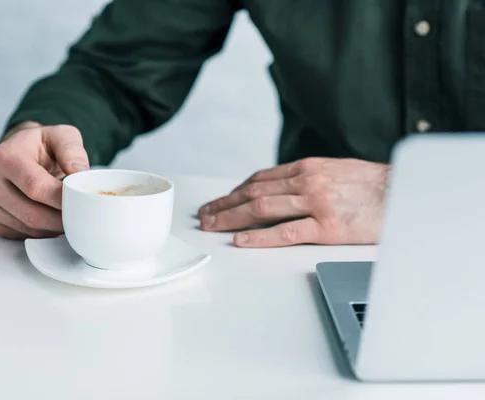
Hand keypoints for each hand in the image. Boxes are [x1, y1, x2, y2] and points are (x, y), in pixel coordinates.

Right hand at [0, 123, 89, 238]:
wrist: (18, 152)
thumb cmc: (41, 145)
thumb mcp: (60, 136)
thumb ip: (72, 151)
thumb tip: (81, 174)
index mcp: (5, 157)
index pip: (36, 187)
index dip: (62, 199)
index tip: (82, 203)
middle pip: (32, 213)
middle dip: (61, 219)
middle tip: (82, 216)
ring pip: (29, 228)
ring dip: (54, 228)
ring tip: (71, 217)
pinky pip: (22, 236)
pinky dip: (43, 233)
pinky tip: (54, 221)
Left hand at [197, 158, 388, 247]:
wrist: (406, 193)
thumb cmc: (374, 185)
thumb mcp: (337, 170)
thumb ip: (308, 178)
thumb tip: (282, 187)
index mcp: (308, 168)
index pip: (260, 178)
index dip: (234, 191)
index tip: (219, 201)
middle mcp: (306, 181)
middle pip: (253, 192)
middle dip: (224, 204)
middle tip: (204, 215)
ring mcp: (315, 203)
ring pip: (262, 208)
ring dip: (232, 217)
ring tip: (212, 226)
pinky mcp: (327, 226)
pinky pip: (286, 231)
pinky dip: (260, 236)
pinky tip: (242, 240)